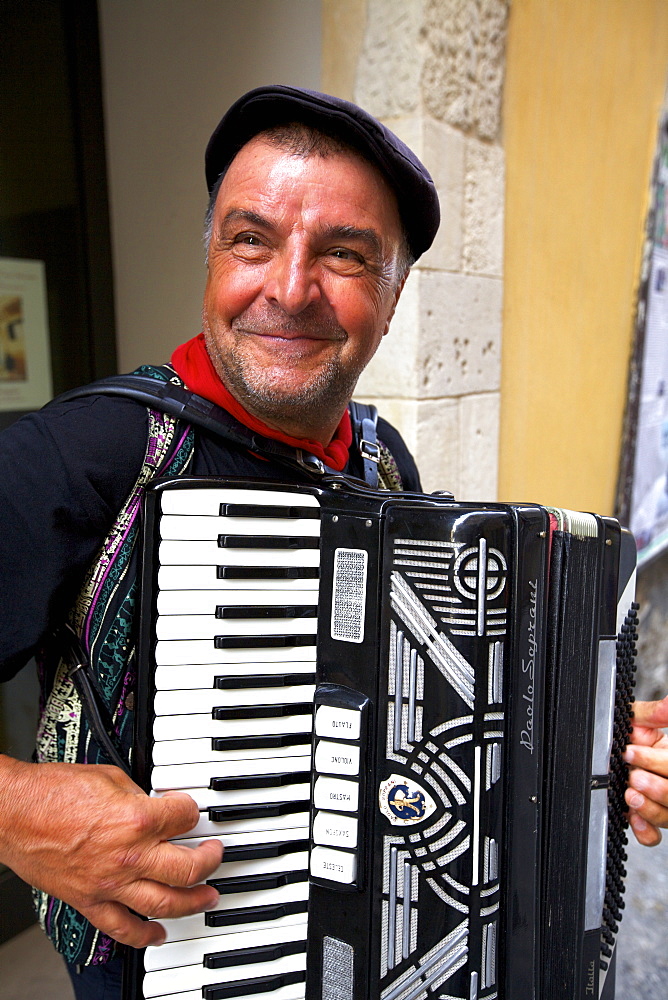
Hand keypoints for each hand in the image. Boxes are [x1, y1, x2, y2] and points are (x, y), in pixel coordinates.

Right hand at [0, 756, 221, 947]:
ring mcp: (110, 883)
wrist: (14, 814)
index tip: (192, 811)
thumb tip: (156, 804)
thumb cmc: (52, 792)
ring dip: (193, 901)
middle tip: (215, 855)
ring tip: (208, 896)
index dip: (193, 810)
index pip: (187, 817)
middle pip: (189, 868)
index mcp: (137, 818)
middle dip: (210, 861)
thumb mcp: (110, 777)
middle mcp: (129, 855)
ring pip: (165, 902)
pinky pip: (123, 927)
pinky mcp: (90, 900)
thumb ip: (139, 795)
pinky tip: (159, 933)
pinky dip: (145, 935)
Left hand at [623, 696, 667, 845]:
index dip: (655, 761)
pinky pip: (654, 836)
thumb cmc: (631, 737)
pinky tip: (633, 818)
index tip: (631, 751)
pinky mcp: (651, 821)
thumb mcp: (640, 720)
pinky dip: (645, 830)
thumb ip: (655, 713)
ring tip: (630, 795)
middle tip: (634, 776)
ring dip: (650, 807)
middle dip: (656, 787)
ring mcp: (665, 805)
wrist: (616, 753)